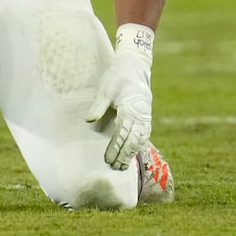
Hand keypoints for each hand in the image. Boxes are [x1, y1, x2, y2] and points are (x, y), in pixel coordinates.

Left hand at [85, 24, 154, 169]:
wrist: (134, 67)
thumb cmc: (117, 77)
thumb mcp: (105, 88)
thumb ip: (98, 105)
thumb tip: (89, 121)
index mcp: (130, 108)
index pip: (122, 133)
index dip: (115, 148)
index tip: (107, 159)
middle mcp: (140, 115)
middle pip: (133, 140)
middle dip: (124, 155)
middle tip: (114, 167)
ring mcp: (145, 116)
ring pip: (140, 140)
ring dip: (132, 154)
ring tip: (123, 167)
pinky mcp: (146, 117)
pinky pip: (145, 135)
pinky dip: (140, 146)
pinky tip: (134, 155)